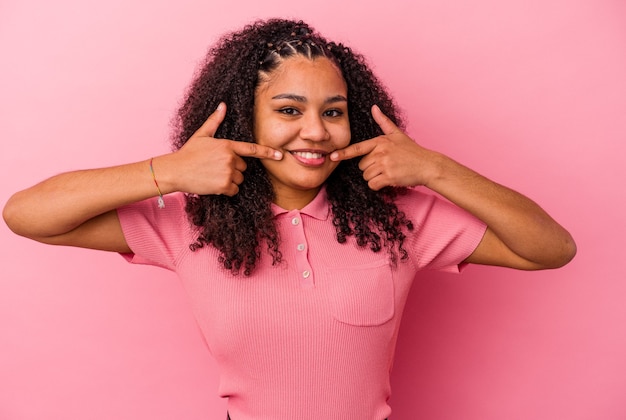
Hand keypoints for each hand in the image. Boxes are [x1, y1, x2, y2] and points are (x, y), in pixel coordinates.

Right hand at [159, 103, 282, 195]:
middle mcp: (230, 158)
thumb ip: (215, 121)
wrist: (175, 171)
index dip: (267, 152)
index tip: (280, 155)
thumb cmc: (188, 153)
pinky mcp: (224, 186)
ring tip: (213, 175)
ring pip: (239, 179)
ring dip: (230, 180)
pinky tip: (214, 184)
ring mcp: (227, 172)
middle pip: (243, 167)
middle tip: (216, 167)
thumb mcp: (201, 134)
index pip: (251, 149)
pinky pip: (234, 190)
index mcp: (227, 145)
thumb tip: (222, 105)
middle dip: (233, 168)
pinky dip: (227, 190)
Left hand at [330, 105, 437, 190]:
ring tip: (388, 172)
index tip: (333, 157)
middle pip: (361, 166)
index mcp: (380, 142)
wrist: (427, 165)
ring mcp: (384, 164)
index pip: (357, 148)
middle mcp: (380, 152)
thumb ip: (383, 122)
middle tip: (385, 166)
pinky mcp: (388, 177)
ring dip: (374, 178)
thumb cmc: (412, 151)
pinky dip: (378, 185)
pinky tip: (388, 180)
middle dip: (370, 169)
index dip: (344, 154)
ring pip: (366, 176)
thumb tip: (374, 107)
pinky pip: (373, 184)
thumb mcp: (397, 134)